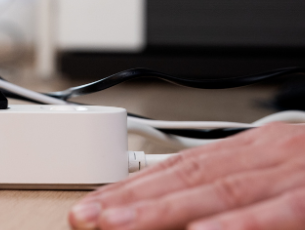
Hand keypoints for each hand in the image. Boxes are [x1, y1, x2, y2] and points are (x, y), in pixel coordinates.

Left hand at [69, 123, 304, 229]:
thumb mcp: (289, 170)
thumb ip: (247, 189)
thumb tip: (197, 214)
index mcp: (260, 148)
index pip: (182, 167)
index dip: (133, 187)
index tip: (95, 204)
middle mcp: (272, 152)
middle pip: (187, 178)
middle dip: (131, 201)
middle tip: (86, 218)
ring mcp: (297, 171)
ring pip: (219, 193)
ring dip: (163, 211)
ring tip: (117, 226)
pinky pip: (278, 213)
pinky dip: (237, 226)